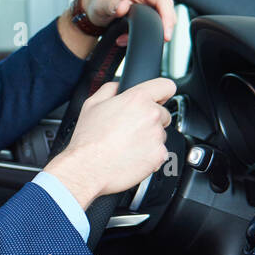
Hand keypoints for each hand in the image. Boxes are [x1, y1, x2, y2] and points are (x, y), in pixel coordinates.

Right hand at [43, 76, 175, 207]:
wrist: (88, 168)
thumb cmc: (88, 140)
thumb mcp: (91, 104)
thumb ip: (109, 89)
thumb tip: (118, 86)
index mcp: (137, 99)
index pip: (166, 86)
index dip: (162, 92)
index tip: (159, 98)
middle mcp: (151, 115)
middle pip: (163, 113)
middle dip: (150, 119)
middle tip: (131, 129)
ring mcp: (157, 136)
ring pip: (160, 134)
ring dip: (149, 138)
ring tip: (127, 145)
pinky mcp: (159, 155)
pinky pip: (159, 152)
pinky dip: (149, 155)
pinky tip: (131, 156)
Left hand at [60, 0, 176, 57]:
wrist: (98, 10)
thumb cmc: (100, 4)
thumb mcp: (101, 5)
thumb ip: (111, 6)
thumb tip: (123, 7)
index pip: (162, 0)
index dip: (167, 17)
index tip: (166, 35)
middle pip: (168, 10)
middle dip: (159, 29)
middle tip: (142, 40)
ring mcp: (153, 1)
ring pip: (164, 19)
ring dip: (150, 32)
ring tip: (125, 38)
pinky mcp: (153, 11)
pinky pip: (158, 24)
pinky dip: (146, 34)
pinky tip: (127, 37)